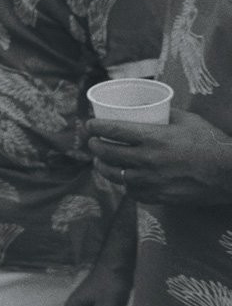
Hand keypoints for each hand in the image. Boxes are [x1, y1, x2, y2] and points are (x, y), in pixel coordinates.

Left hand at [85, 110, 231, 205]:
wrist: (231, 174)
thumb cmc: (212, 144)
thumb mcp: (189, 121)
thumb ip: (166, 114)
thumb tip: (150, 108)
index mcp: (154, 138)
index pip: (113, 130)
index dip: (95, 127)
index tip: (88, 125)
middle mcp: (148, 160)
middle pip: (107, 153)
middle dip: (94, 146)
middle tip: (92, 142)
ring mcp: (152, 181)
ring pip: (115, 175)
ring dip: (102, 166)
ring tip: (100, 161)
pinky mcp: (158, 196)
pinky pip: (132, 192)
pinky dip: (124, 184)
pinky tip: (123, 178)